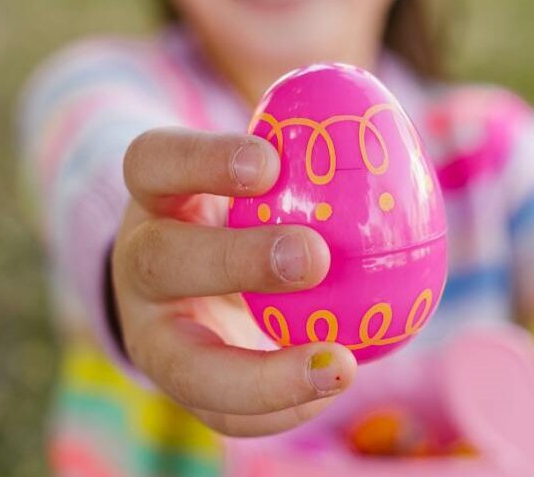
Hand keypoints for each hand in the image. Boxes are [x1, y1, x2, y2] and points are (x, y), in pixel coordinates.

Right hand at [111, 127, 357, 436]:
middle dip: (235, 261)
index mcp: (155, 193)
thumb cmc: (244, 205)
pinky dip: (280, 408)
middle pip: (162, 260)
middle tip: (314, 256)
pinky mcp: (182, 386)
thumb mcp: (257, 169)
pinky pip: (220, 413)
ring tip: (340, 364)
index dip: (204, 160)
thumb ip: (304, 149)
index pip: (156, 161)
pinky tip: (335, 385)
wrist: (192, 278)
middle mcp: (141, 261)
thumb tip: (392, 121)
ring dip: (261, 372)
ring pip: (181, 362)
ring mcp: (153, 331)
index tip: (270, 162)